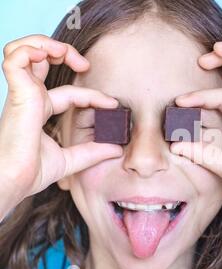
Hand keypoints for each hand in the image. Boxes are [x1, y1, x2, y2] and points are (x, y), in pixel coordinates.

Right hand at [0, 35, 122, 204]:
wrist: (14, 181)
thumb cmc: (31, 172)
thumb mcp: (71, 159)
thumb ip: (93, 152)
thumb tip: (117, 150)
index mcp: (39, 110)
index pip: (70, 93)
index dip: (93, 95)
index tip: (113, 105)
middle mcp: (30, 98)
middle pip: (40, 60)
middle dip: (63, 52)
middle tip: (85, 64)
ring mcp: (22, 94)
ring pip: (24, 51)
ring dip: (45, 43)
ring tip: (65, 53)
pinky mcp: (17, 93)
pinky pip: (15, 59)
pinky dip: (30, 50)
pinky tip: (48, 55)